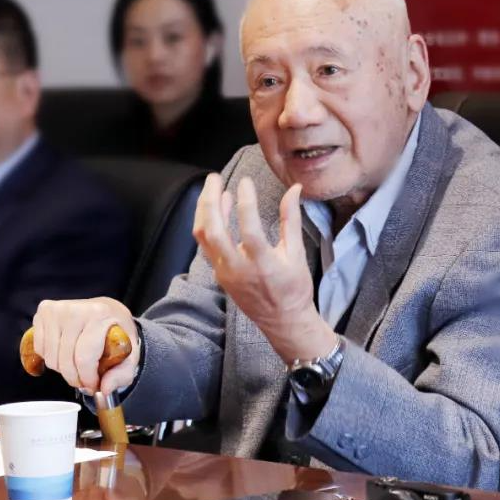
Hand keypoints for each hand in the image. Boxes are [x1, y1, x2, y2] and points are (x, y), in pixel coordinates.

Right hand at [32, 297, 139, 393]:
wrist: (107, 310)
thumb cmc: (116, 331)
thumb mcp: (130, 353)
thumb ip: (122, 374)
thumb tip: (105, 388)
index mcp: (100, 315)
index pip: (84, 357)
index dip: (87, 378)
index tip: (93, 385)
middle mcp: (76, 309)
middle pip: (64, 360)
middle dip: (75, 377)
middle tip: (85, 378)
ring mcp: (57, 309)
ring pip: (51, 357)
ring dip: (62, 369)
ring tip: (76, 363)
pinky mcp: (44, 311)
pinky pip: (40, 348)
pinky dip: (52, 357)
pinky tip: (65, 351)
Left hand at [192, 174, 336, 362]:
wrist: (283, 321)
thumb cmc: (294, 288)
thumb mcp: (297, 253)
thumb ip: (291, 219)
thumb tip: (294, 189)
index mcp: (262, 263)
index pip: (248, 227)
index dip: (245, 201)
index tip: (245, 182)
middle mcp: (238, 268)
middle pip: (213, 230)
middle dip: (210, 200)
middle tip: (214, 178)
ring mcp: (225, 272)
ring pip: (203, 237)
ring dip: (204, 210)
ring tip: (212, 189)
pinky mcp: (219, 274)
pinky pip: (206, 245)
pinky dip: (208, 224)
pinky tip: (217, 209)